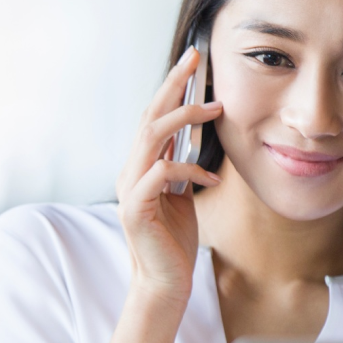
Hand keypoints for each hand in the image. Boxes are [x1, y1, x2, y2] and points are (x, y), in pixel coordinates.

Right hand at [115, 47, 222, 301]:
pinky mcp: (136, 209)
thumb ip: (181, 167)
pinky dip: (187, 170)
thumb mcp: (182, 195)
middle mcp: (130, 171)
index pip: (153, 117)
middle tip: (195, 59)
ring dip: (183, 118)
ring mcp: (129, 189)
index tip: (192, 62)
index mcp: (139, 166)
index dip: (171, 88)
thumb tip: (196, 138)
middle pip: (149, 116)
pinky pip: (160, 175)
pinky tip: (211, 178)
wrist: (165, 283)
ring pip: (151, 138)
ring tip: (214, 109)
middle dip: (173, 85)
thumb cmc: (174, 241)